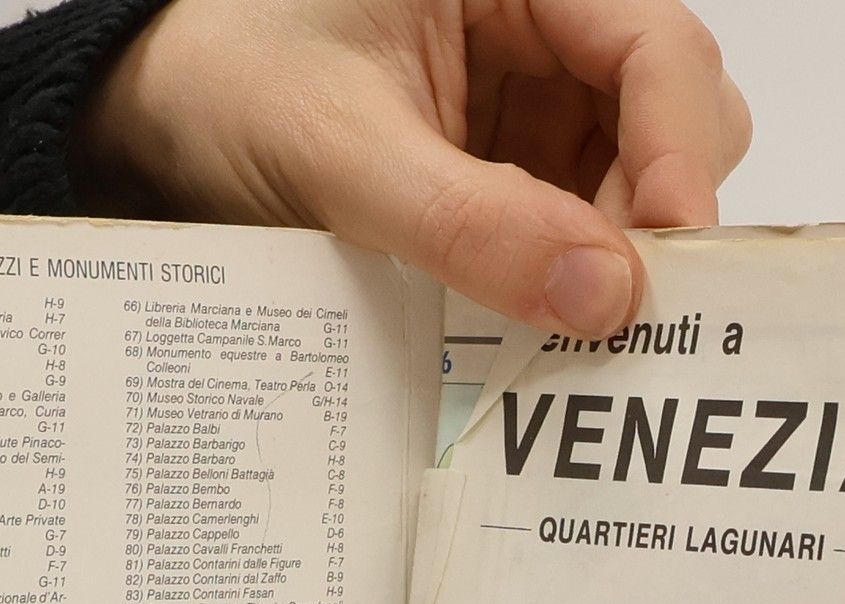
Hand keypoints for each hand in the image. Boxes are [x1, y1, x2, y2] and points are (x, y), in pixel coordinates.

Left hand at [82, 0, 751, 337]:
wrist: (165, 125)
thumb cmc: (233, 91)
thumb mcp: (342, 154)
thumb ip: (471, 222)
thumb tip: (604, 294)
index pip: (657, 49)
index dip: (680, 157)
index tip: (665, 265)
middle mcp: (547, 30)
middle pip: (674, 116)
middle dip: (653, 220)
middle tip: (609, 319)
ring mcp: (537, 107)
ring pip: (637, 183)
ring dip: (614, 263)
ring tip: (560, 332)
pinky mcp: (514, 174)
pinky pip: (579, 232)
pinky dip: (570, 286)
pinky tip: (536, 328)